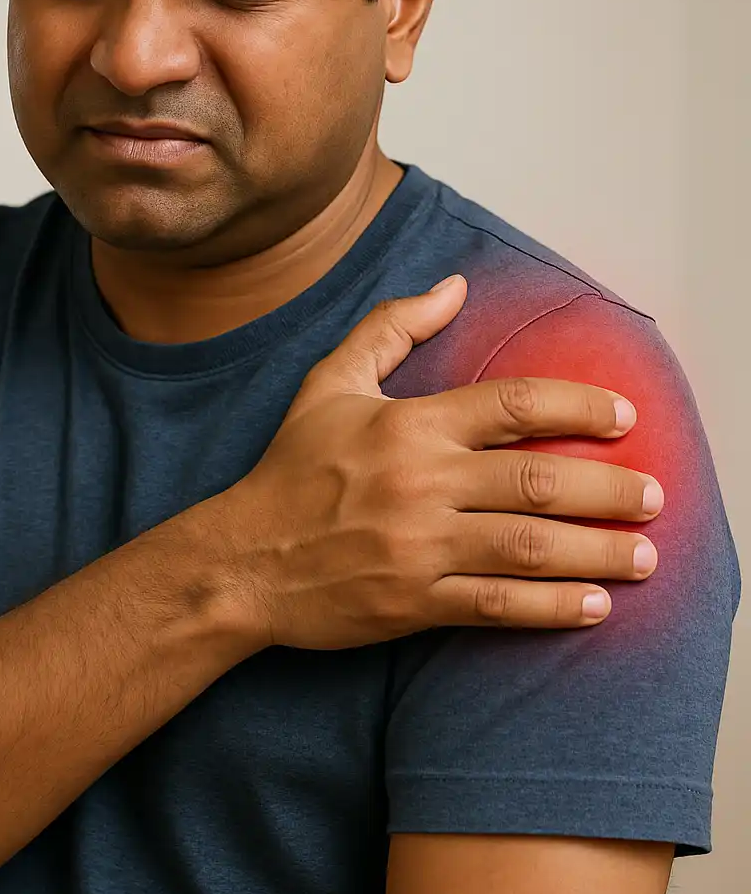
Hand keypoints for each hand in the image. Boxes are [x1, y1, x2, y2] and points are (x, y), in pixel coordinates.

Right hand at [221, 276, 662, 649]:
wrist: (240, 561)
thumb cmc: (288, 471)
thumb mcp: (328, 384)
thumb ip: (391, 328)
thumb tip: (452, 285)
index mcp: (409, 424)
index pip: (513, 403)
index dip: (579, 404)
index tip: (625, 415)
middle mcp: (421, 483)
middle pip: (538, 479)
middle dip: (610, 488)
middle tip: (654, 494)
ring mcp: (419, 547)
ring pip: (530, 547)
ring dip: (598, 551)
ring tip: (645, 554)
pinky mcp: (414, 604)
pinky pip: (498, 606)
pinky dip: (552, 607)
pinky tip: (594, 607)